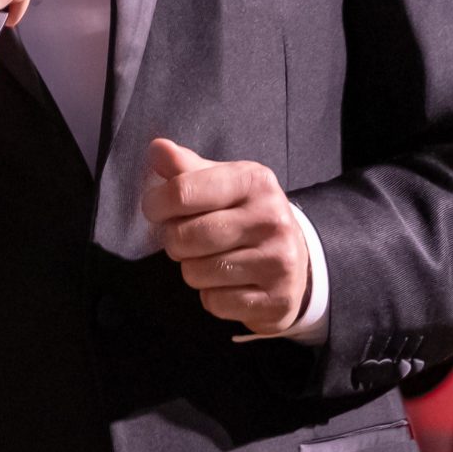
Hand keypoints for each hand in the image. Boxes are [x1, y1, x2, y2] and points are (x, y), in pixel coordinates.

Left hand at [141, 138, 309, 334]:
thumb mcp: (223, 181)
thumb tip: (156, 148)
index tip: (155, 209)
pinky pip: (215, 303)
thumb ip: (185, 166)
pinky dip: (212, 296)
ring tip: (210, 259)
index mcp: (254, 181)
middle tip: (185, 238)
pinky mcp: (276, 300)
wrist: (297, 256)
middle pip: (186, 236)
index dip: (156, 204)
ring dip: (193, 270)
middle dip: (174, 241)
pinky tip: (227, 283)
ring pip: (196, 273)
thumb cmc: (246, 213)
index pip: (182, 191)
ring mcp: (277, 261)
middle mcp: (271, 219)